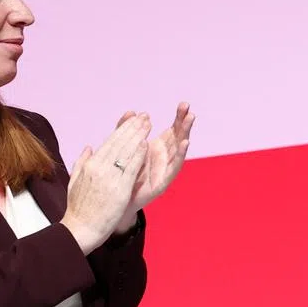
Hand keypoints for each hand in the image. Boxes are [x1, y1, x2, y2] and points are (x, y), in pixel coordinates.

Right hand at [60, 114, 151, 253]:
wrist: (80, 229)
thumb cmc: (78, 209)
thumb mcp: (75, 181)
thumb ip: (82, 162)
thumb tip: (88, 147)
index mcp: (90, 165)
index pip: (110, 142)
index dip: (123, 129)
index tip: (133, 119)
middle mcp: (99, 168)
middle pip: (119, 143)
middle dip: (133, 128)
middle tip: (145, 116)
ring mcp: (109, 178)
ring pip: (125, 152)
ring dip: (138, 136)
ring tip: (148, 124)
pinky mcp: (119, 189)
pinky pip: (130, 168)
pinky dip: (138, 155)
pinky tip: (146, 144)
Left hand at [112, 103, 194, 231]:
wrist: (117, 202)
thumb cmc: (123, 175)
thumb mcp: (124, 148)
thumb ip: (127, 130)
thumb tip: (131, 111)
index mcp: (158, 148)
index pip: (172, 130)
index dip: (178, 117)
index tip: (184, 104)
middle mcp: (164, 158)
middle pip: (178, 137)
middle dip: (184, 123)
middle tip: (189, 109)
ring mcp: (165, 170)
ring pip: (178, 150)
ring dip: (185, 134)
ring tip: (190, 121)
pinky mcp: (162, 182)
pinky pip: (173, 167)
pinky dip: (180, 155)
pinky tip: (184, 143)